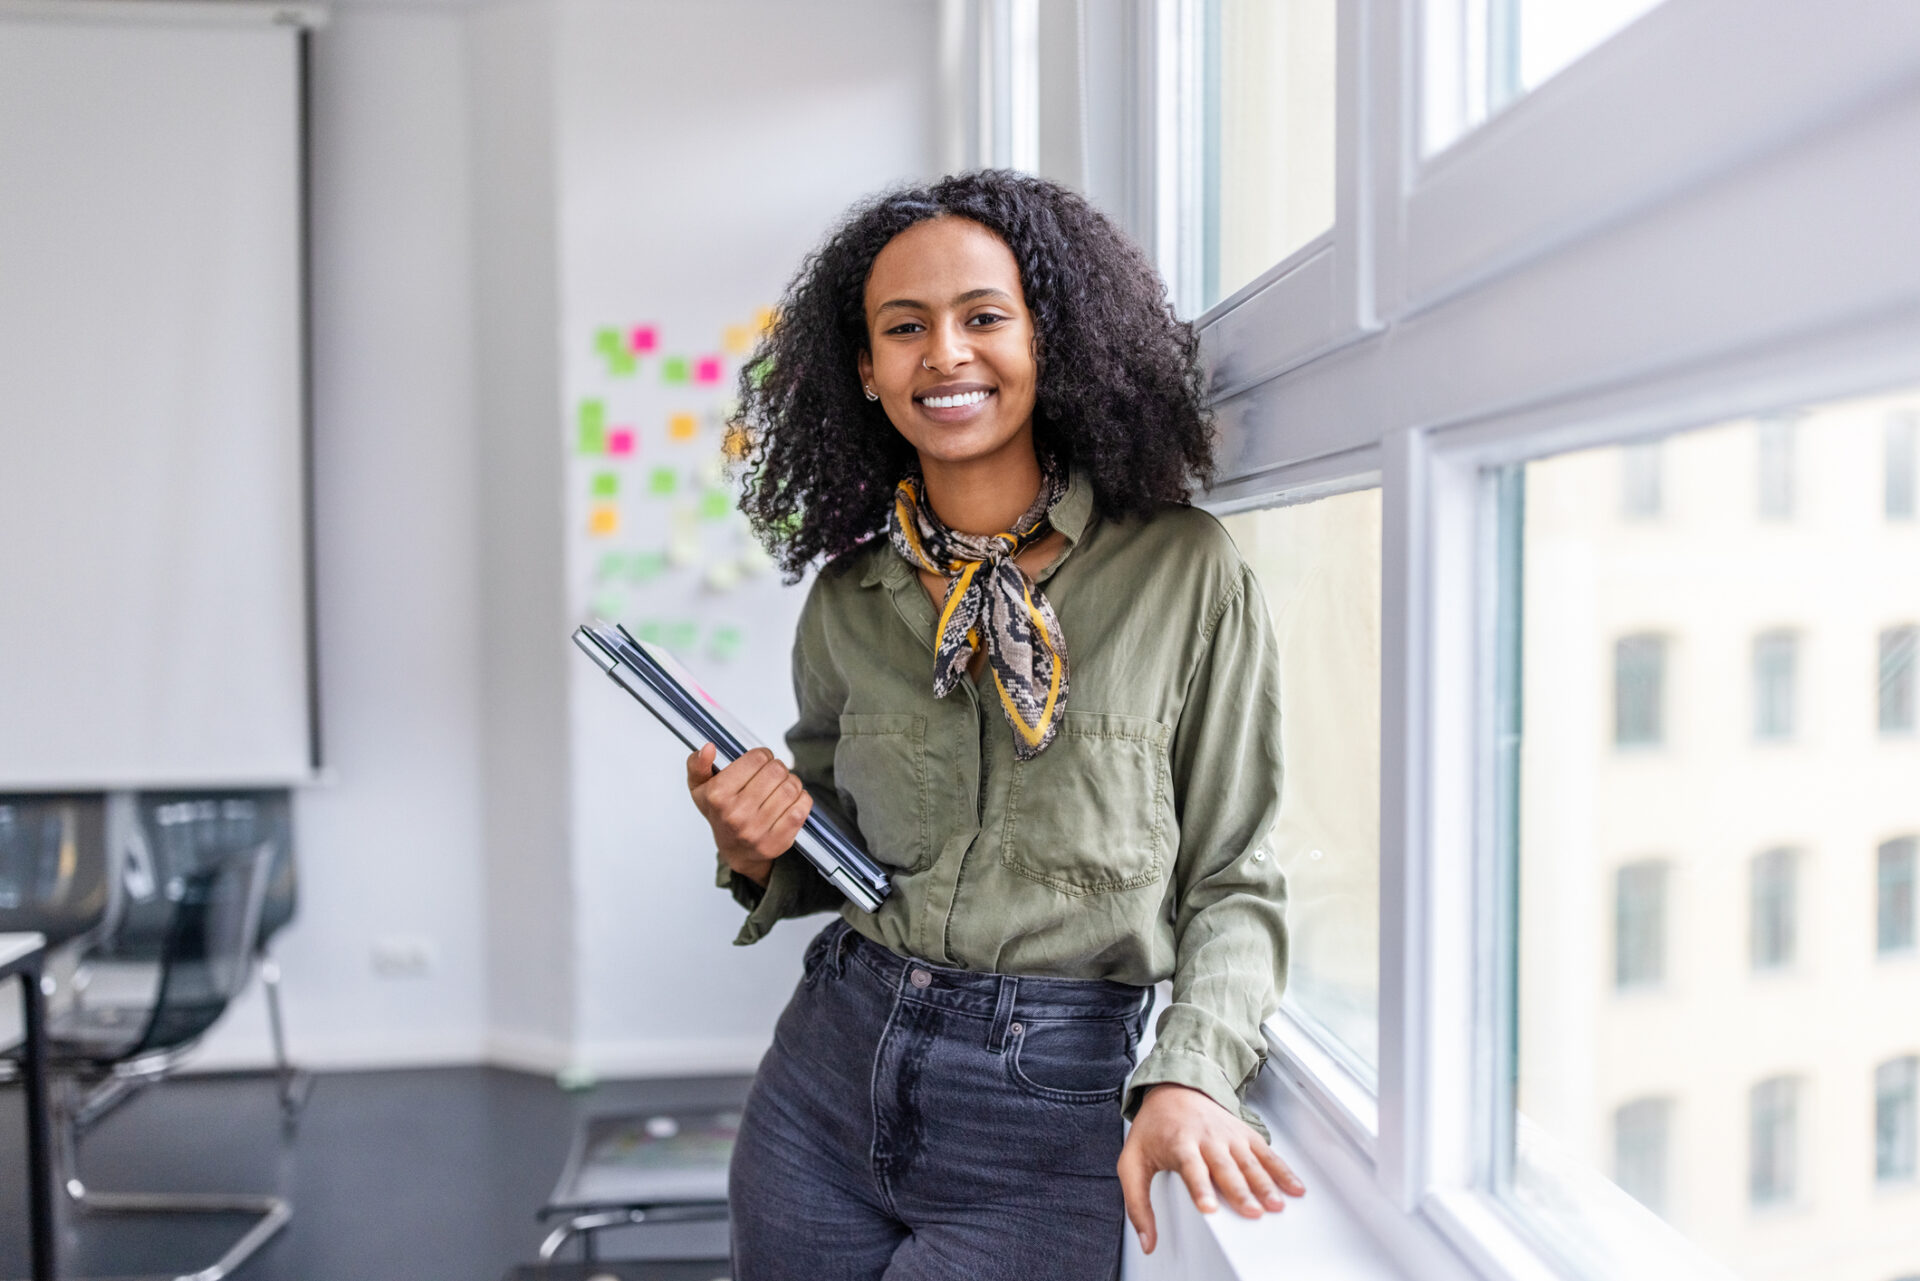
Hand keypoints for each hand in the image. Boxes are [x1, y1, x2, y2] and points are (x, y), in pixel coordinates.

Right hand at [685, 744, 812, 887]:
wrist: (735, 850)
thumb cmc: (720, 812)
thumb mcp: (700, 787)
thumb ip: (697, 764)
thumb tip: (708, 748)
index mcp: (718, 795)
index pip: (757, 758)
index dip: (762, 756)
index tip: (759, 762)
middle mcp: (736, 814)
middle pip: (777, 771)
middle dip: (778, 768)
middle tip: (772, 775)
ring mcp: (758, 829)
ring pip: (791, 788)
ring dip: (791, 782)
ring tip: (781, 787)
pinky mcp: (778, 841)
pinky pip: (802, 807)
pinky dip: (802, 799)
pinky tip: (790, 801)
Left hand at [1118, 1083, 1304, 1253]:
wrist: (1173, 1089)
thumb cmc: (1153, 1129)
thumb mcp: (1131, 1162)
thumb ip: (1137, 1204)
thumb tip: (1147, 1242)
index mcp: (1179, 1144)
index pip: (1191, 1169)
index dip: (1201, 1189)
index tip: (1209, 1208)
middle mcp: (1206, 1138)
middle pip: (1226, 1168)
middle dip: (1240, 1191)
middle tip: (1252, 1212)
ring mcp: (1228, 1135)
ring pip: (1249, 1161)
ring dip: (1265, 1183)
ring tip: (1277, 1204)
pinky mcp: (1243, 1133)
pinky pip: (1265, 1153)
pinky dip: (1282, 1170)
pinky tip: (1294, 1186)